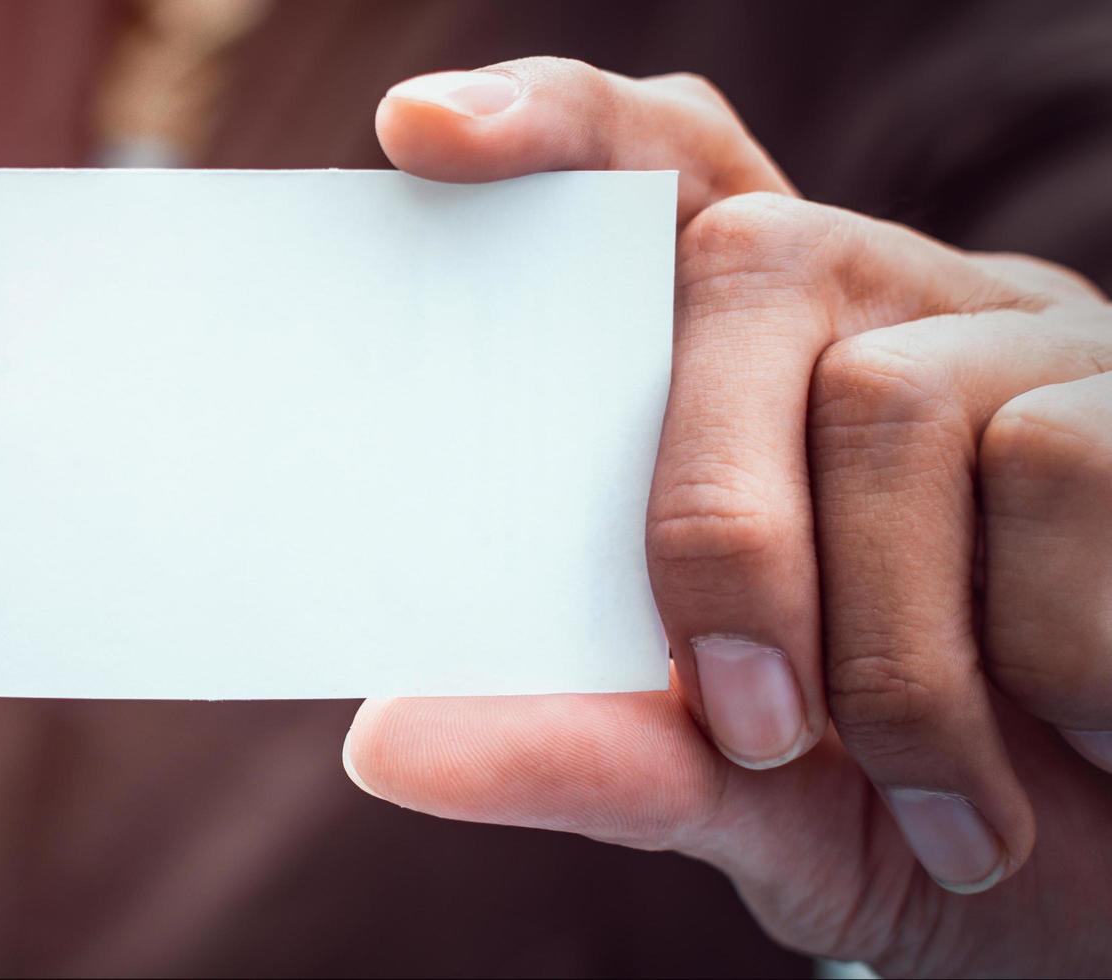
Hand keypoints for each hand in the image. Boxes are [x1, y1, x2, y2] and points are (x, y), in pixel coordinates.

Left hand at [343, 60, 1111, 976]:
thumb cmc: (909, 806)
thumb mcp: (741, 790)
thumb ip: (590, 748)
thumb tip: (385, 743)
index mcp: (760, 374)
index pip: (655, 175)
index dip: (552, 127)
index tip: (420, 129)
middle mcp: (890, 313)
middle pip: (747, 270)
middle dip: (717, 525)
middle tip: (751, 727)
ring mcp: (1034, 339)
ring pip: (899, 398)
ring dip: (896, 649)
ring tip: (944, 797)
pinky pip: (1063, 464)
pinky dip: (1049, 649)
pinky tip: (1079, 732)